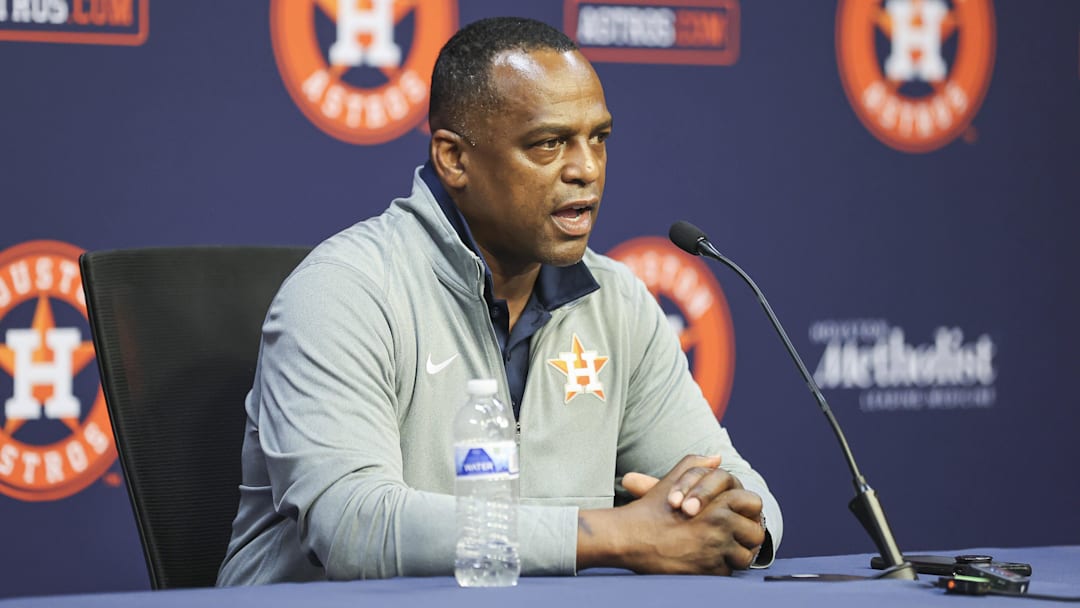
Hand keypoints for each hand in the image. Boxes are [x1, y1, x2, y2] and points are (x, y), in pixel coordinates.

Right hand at [578, 455, 765, 574]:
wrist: (626, 538)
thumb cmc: (650, 509)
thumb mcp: (672, 481)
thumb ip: (696, 466)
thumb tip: (717, 457)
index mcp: (717, 503)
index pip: (753, 503)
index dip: (746, 510)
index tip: (737, 515)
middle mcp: (720, 525)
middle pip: (755, 533)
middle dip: (746, 535)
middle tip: (735, 536)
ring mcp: (715, 550)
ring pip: (745, 556)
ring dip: (735, 555)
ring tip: (721, 550)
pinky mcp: (707, 572)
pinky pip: (728, 572)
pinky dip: (719, 569)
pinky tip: (706, 562)